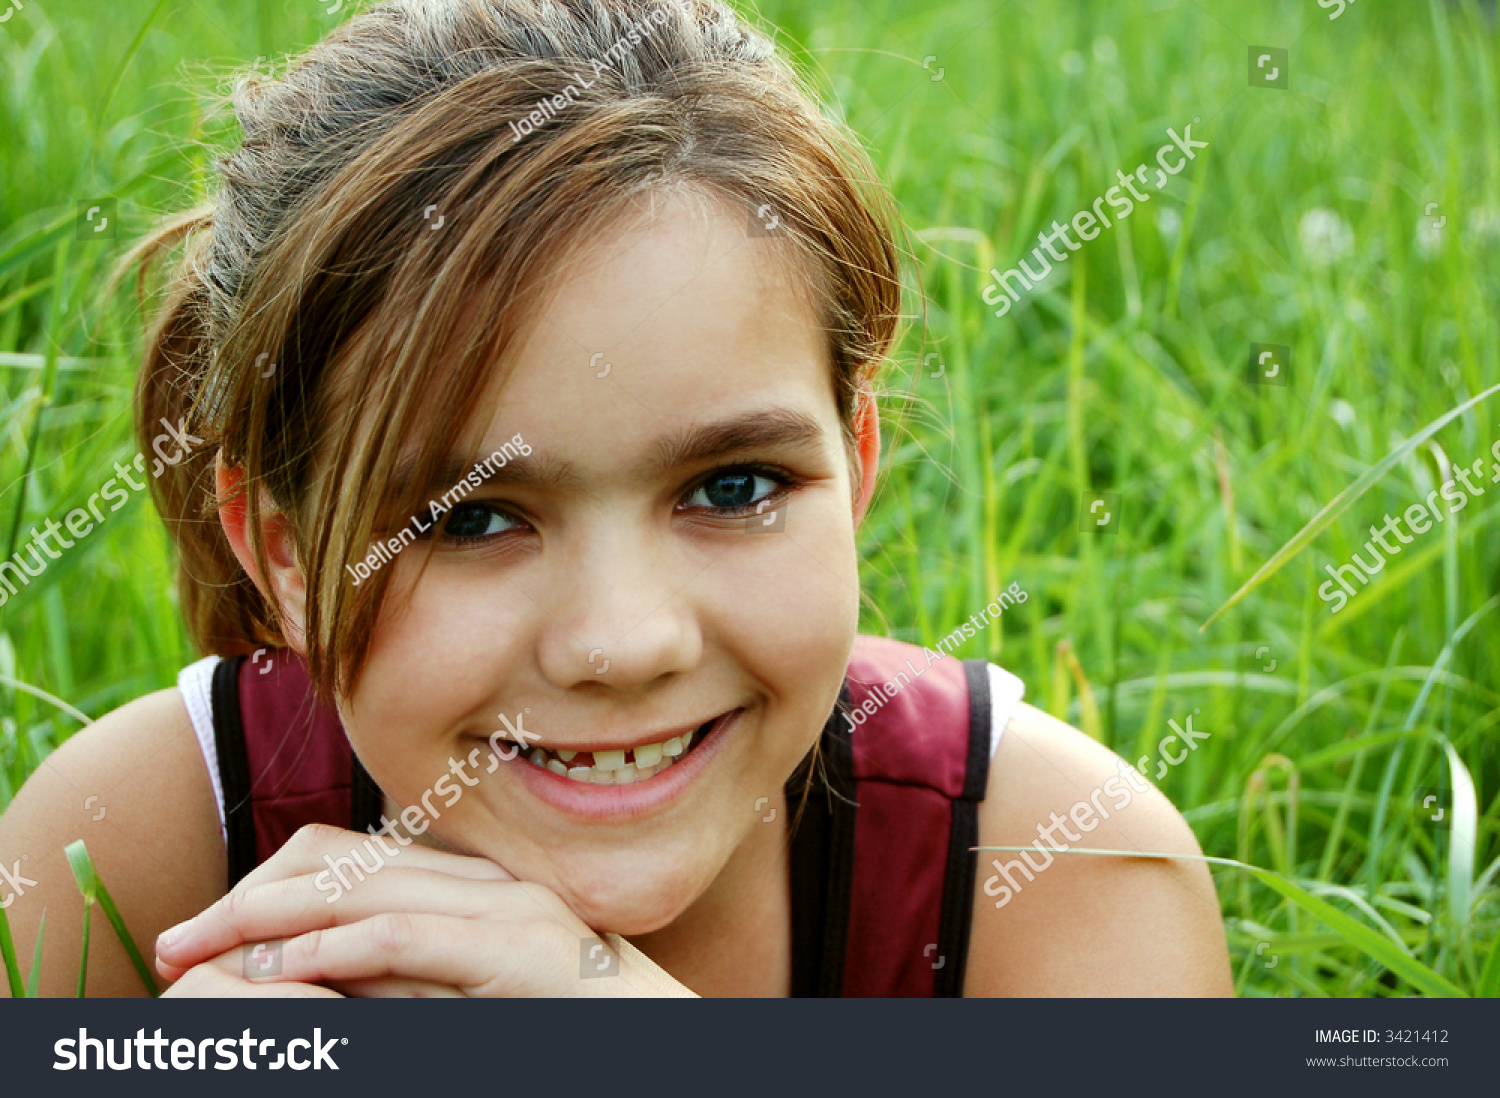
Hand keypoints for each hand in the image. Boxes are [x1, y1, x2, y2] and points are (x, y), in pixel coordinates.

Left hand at [155, 824, 695, 996]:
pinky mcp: (517, 949)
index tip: (211, 925)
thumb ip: (403, 973)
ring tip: (203, 949)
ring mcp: (507, 908)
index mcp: (474, 882)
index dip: (269, 882)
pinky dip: (334, 950)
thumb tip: (309, 968)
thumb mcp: (469, 992)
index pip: (350, 856)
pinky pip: (407, 939)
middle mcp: (487, 880)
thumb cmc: (569, 1026)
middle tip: (176, 940)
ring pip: (363, 892)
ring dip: (270, 922)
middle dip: (246, 900)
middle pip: (342, 864)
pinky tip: (281, 969)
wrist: (659, 1037)